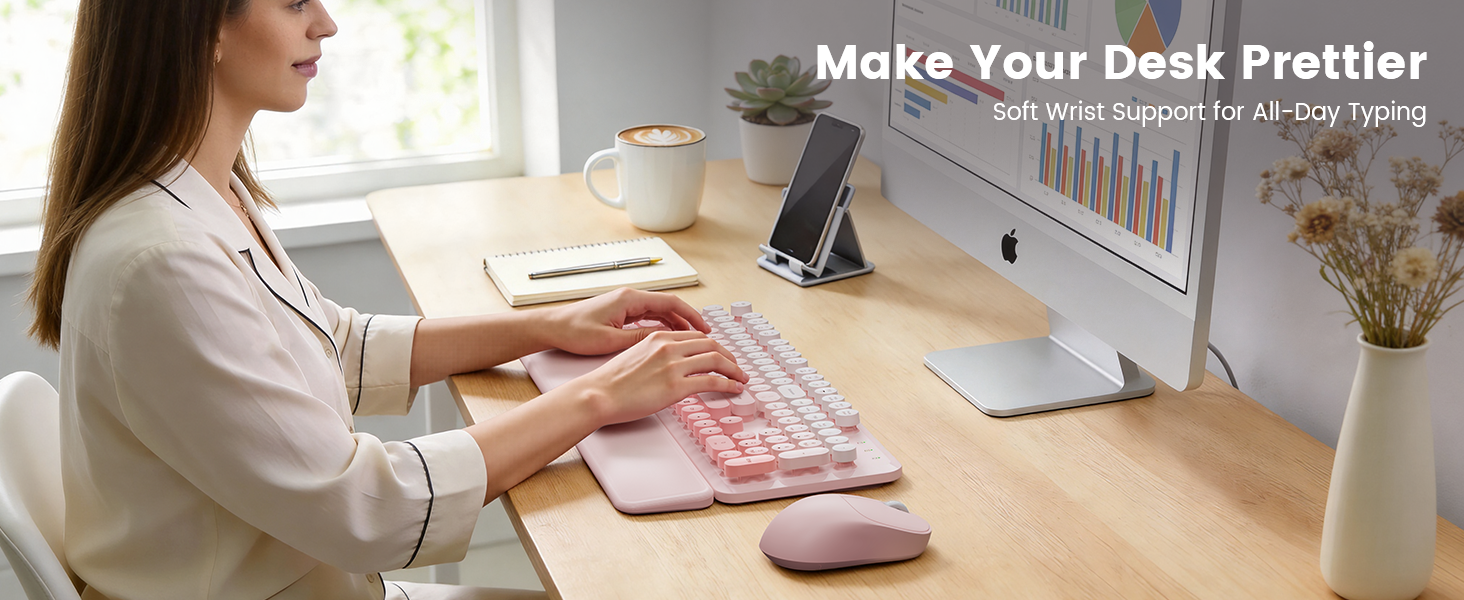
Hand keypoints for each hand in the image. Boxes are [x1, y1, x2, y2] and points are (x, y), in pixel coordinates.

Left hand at [542, 288, 709, 355]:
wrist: (551, 327)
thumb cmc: (574, 331)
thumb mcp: (611, 341)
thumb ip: (640, 339)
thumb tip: (664, 339)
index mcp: (629, 299)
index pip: (670, 302)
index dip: (691, 315)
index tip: (705, 327)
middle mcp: (629, 297)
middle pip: (668, 305)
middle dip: (687, 319)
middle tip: (704, 334)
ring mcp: (624, 304)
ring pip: (659, 311)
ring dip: (676, 323)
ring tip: (691, 338)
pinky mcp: (619, 312)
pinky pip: (648, 316)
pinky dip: (661, 325)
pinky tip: (668, 338)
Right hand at [567, 330, 747, 425]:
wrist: (599, 394)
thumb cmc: (611, 381)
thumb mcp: (635, 356)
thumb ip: (656, 355)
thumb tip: (671, 365)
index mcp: (658, 338)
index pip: (696, 336)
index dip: (713, 346)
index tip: (721, 355)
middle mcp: (668, 346)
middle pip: (710, 345)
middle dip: (728, 356)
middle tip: (736, 366)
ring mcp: (673, 365)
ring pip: (716, 360)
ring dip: (734, 370)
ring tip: (741, 378)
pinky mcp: (676, 386)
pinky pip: (712, 381)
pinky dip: (728, 384)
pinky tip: (734, 388)